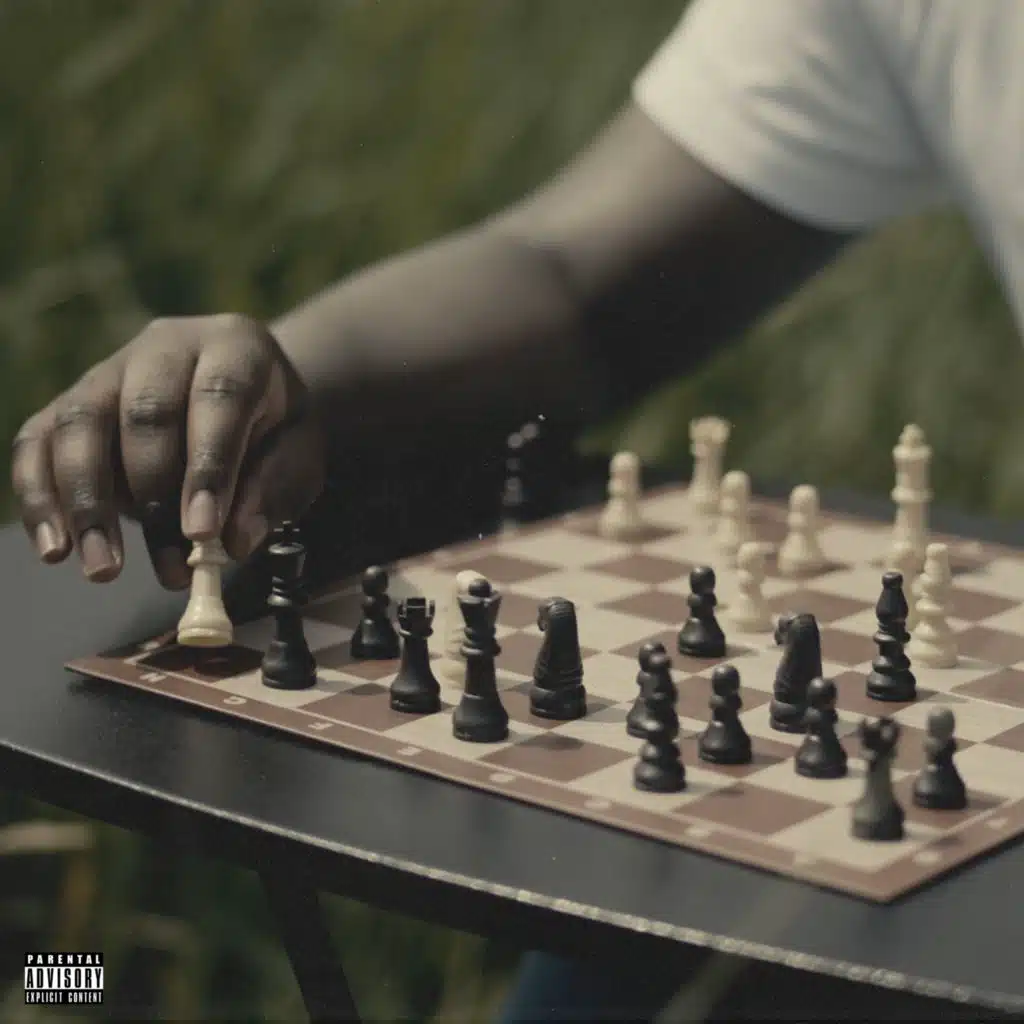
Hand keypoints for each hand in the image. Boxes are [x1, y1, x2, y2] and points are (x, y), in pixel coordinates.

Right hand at [11, 314, 324, 588]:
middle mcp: (166, 346)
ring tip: (105, 570)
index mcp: (235, 347)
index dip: (208, 467)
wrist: (244, 396)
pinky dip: (40, 497)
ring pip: (81, 424)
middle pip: (145, 412)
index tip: (203, 533)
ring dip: (88, 504)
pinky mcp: (70, 401)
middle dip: (154, 498)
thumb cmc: (275, 428)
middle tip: (171, 570)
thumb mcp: (299, 454)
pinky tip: (56, 549)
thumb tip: (232, 540)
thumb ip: (274, 488)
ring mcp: (109, 369)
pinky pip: (38, 443)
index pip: (219, 398)